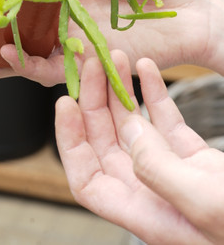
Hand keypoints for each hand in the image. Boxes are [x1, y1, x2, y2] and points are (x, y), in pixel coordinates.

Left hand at [55, 50, 223, 244]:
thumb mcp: (202, 202)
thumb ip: (157, 169)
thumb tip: (128, 130)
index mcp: (144, 212)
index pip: (87, 179)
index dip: (70, 142)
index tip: (65, 103)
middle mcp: (152, 192)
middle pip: (107, 143)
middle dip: (96, 100)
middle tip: (95, 62)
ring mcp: (175, 173)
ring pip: (134, 127)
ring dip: (123, 91)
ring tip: (118, 57)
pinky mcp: (196, 159)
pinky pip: (166, 122)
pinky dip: (155, 95)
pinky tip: (149, 70)